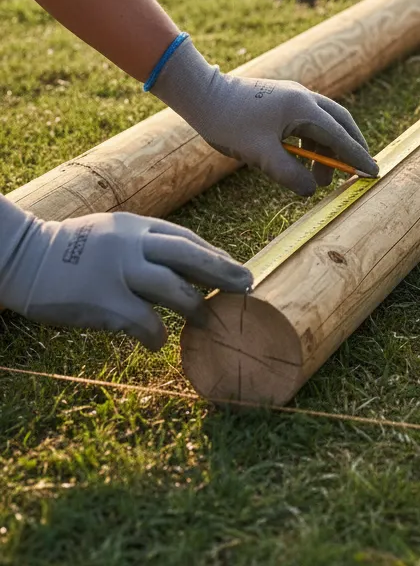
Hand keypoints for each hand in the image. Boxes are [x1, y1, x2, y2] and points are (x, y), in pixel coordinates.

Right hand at [0, 196, 252, 350]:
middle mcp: (131, 243)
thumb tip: (184, 267)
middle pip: (190, 255)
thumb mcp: (111, 232)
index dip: (215, 255)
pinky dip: (155, 335)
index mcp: (136, 225)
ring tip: (209, 320)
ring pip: (172, 288)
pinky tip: (158, 343)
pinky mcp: (101, 299)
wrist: (19, 257)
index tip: (237, 267)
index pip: (187, 238)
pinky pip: (141, 321)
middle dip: (223, 271)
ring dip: (195, 306)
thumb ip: (144, 244)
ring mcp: (116, 270)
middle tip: (248, 285)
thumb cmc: (70, 249)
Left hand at [151, 36, 377, 196]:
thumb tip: (312, 190)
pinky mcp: (283, 101)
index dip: (357, 156)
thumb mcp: (259, 155)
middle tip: (359, 171)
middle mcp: (304, 98)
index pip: (339, 135)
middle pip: (340, 123)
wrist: (201, 95)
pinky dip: (312, 144)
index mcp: (303, 108)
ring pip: (323, 125)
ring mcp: (294, 97)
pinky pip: (308, 123)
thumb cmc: (228, 122)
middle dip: (352, 148)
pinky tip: (301, 162)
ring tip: (320, 180)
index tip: (373, 172)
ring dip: (327, 151)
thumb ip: (289, 173)